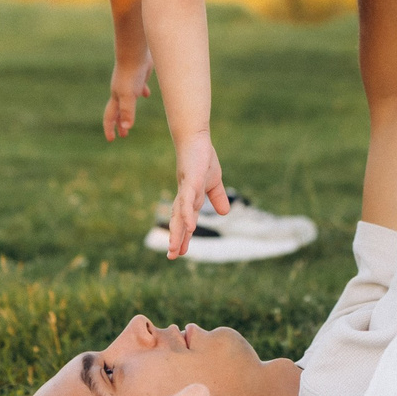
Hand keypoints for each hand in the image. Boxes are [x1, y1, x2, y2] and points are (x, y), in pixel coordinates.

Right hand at [104, 54, 151, 140]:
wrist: (135, 53)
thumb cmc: (130, 74)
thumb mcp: (128, 95)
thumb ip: (127, 111)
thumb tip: (126, 128)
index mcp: (116, 98)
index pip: (110, 117)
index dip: (110, 129)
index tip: (111, 140)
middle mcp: (121, 92)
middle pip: (119, 111)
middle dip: (120, 124)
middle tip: (124, 135)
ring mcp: (130, 84)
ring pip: (128, 100)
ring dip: (129, 111)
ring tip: (132, 118)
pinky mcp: (139, 76)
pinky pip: (140, 86)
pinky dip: (142, 92)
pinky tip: (146, 93)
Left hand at [167, 131, 229, 258]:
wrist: (195, 139)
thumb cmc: (202, 158)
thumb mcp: (214, 182)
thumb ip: (217, 197)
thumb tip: (224, 214)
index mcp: (190, 197)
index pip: (186, 220)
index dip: (183, 236)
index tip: (179, 253)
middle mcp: (185, 196)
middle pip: (179, 221)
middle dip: (176, 239)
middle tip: (172, 257)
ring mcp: (186, 189)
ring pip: (180, 214)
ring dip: (178, 232)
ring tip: (174, 248)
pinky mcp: (190, 181)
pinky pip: (188, 200)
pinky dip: (187, 214)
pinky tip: (190, 226)